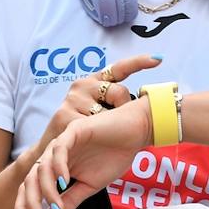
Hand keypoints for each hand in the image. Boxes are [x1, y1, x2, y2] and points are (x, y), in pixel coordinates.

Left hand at [15, 95, 152, 208]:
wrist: (135, 133)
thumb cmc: (114, 156)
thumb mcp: (90, 187)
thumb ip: (70, 201)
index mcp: (56, 168)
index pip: (32, 187)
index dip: (24, 205)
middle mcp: (54, 155)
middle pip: (30, 178)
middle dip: (29, 202)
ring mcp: (62, 142)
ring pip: (42, 167)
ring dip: (47, 189)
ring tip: (56, 206)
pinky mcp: (73, 131)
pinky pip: (59, 149)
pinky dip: (58, 166)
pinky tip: (64, 181)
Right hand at [30, 53, 162, 161]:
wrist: (51, 149)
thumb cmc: (82, 128)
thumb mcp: (98, 111)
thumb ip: (115, 103)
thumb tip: (144, 101)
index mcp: (93, 81)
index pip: (119, 69)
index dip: (139, 62)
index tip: (158, 59)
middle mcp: (81, 85)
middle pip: (119, 92)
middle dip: (122, 109)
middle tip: (112, 120)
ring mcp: (72, 99)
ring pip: (108, 112)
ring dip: (106, 126)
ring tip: (94, 132)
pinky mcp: (64, 115)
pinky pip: (94, 127)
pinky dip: (94, 136)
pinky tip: (85, 139)